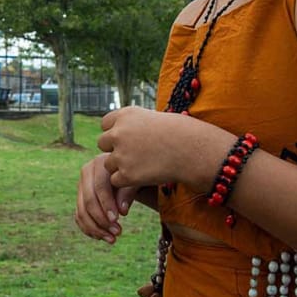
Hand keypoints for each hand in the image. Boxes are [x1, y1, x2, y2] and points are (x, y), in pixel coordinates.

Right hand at [75, 154, 141, 243]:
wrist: (126, 175)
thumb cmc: (133, 176)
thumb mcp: (134, 181)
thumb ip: (127, 193)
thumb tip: (122, 211)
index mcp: (100, 164)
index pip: (100, 187)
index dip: (107, 204)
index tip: (117, 220)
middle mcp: (86, 173)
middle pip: (88, 200)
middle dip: (102, 219)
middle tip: (117, 232)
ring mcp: (81, 186)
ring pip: (82, 211)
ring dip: (96, 228)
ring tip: (112, 239)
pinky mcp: (80, 198)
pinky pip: (79, 217)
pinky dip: (89, 229)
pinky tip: (102, 237)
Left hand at [98, 107, 226, 189]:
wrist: (193, 151)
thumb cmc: (180, 133)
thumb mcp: (153, 118)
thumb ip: (132, 124)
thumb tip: (116, 131)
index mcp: (125, 115)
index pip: (105, 124)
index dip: (117, 132)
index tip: (132, 139)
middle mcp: (119, 132)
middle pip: (102, 143)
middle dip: (115, 149)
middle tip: (135, 155)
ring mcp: (121, 154)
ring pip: (108, 164)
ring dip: (121, 167)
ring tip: (144, 165)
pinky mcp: (126, 175)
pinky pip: (115, 180)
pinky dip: (126, 181)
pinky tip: (144, 176)